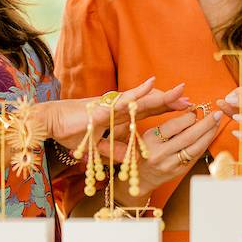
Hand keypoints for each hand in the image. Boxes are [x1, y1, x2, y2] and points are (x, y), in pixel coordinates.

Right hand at [41, 78, 190, 150]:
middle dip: (170, 102)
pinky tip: (150, 84)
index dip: (165, 109)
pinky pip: (123, 102)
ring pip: (141, 101)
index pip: (146, 111)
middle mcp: (118, 108)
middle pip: (149, 104)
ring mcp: (111, 107)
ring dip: (161, 96)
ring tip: (179, 91)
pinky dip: (136, 93)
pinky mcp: (101, 109)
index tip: (184, 108)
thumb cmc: (69, 132)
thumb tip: (124, 157)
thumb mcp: (95, 146)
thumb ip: (111, 149)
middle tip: (191, 100)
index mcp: (118, 116)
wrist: (50, 123)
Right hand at [131, 108, 223, 194]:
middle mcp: (160, 153)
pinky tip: (210, 136)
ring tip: (217, 123)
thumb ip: (169, 125)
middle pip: (188, 137)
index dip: (189, 116)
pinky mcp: (179, 172)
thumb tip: (193, 112)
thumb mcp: (150, 134)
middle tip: (217, 114)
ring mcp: (170, 164)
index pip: (174, 126)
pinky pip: (196, 156)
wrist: (142, 176)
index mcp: (150, 140)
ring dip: (209, 134)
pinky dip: (205, 145)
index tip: (198, 109)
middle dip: (206, 124)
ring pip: (195, 148)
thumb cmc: (147, 150)